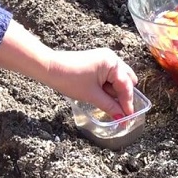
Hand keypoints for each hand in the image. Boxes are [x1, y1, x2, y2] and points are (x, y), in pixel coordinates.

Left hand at [0, 20, 139, 115]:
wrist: (49, 68)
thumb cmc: (69, 79)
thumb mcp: (92, 95)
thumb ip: (110, 106)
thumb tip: (122, 118)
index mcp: (112, 63)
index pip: (126, 86)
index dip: (128, 104)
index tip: (129, 118)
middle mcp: (112, 58)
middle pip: (126, 81)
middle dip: (123, 97)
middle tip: (121, 112)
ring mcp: (105, 59)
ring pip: (118, 80)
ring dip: (116, 93)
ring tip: (110, 105)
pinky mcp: (98, 63)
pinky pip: (110, 77)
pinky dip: (109, 87)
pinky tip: (104, 96)